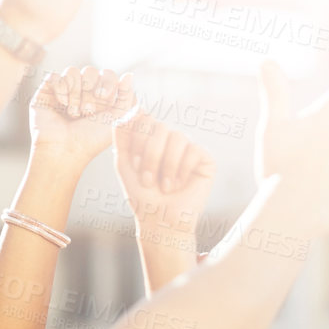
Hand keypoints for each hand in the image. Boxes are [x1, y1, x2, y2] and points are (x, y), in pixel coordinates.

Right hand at [30, 66, 134, 169]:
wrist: (65, 150)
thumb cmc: (92, 140)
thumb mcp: (117, 120)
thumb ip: (126, 98)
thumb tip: (129, 75)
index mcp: (101, 97)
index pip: (107, 74)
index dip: (107, 82)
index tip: (104, 96)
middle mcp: (83, 91)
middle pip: (90, 71)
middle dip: (90, 91)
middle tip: (88, 111)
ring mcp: (65, 90)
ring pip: (72, 71)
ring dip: (76, 93)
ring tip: (74, 113)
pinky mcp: (47, 91)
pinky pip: (55, 75)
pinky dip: (61, 89)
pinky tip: (62, 104)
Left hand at [114, 113, 214, 245]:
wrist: (160, 222)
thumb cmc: (142, 196)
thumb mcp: (124, 163)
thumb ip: (123, 135)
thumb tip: (132, 107)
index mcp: (152, 138)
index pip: (145, 119)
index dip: (138, 140)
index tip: (135, 165)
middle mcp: (171, 140)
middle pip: (160, 126)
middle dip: (150, 154)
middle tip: (148, 180)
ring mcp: (189, 148)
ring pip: (178, 137)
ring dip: (166, 164)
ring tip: (164, 187)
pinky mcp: (206, 160)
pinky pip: (193, 150)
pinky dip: (182, 169)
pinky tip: (178, 185)